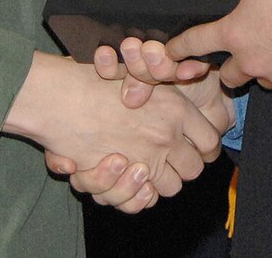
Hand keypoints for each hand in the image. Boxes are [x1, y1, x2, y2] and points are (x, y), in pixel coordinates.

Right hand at [51, 43, 236, 209]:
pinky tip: (132, 182)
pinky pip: (145, 200)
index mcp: (177, 110)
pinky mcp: (123, 179)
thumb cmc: (97, 79)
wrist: (61, 98)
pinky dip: (140, 197)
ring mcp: (147, 160)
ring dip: (160, 182)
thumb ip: (164, 84)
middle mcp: (166, 137)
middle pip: (195, 168)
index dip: (204, 147)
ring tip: (143, 169)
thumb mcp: (139, 72)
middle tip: (167, 159)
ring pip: (172, 187)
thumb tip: (189, 88)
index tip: (195, 147)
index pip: (210, 141)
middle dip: (184, 168)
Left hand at [169, 0, 271, 90]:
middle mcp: (248, 59)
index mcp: (234, 33)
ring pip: (253, 78)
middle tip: (233, 50)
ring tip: (264, 49)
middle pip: (225, 74)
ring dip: (252, 68)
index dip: (179, 47)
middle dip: (225, 66)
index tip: (172, 52)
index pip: (195, 43)